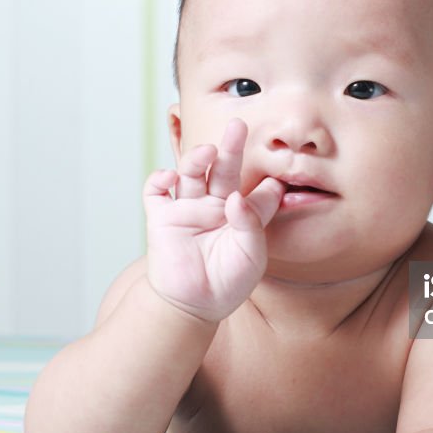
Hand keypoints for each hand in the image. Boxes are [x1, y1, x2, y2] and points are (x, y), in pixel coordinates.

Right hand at [143, 119, 283, 321]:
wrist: (193, 306)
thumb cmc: (228, 283)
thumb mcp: (252, 255)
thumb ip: (250, 224)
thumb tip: (236, 196)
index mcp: (242, 214)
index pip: (256, 190)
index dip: (267, 183)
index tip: (277, 179)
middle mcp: (215, 206)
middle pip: (223, 170)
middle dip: (231, 148)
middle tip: (238, 126)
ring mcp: (188, 209)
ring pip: (191, 173)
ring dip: (197, 158)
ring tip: (207, 151)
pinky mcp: (162, 217)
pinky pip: (156, 191)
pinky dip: (160, 178)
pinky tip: (170, 176)